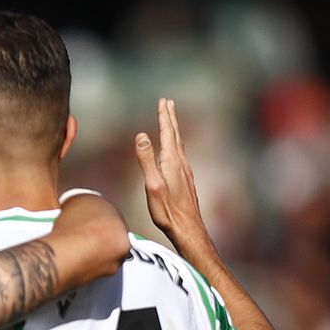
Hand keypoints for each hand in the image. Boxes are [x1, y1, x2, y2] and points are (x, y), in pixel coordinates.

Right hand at [135, 98, 214, 258]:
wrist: (188, 229)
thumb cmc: (168, 211)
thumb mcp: (152, 185)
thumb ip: (146, 159)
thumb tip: (141, 135)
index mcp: (171, 161)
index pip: (167, 133)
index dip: (164, 116)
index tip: (163, 101)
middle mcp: (181, 163)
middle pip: (175, 135)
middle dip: (170, 118)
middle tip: (168, 103)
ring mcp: (185, 172)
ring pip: (179, 145)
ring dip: (174, 131)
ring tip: (171, 122)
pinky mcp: (186, 181)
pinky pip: (180, 156)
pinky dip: (176, 145)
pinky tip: (175, 151)